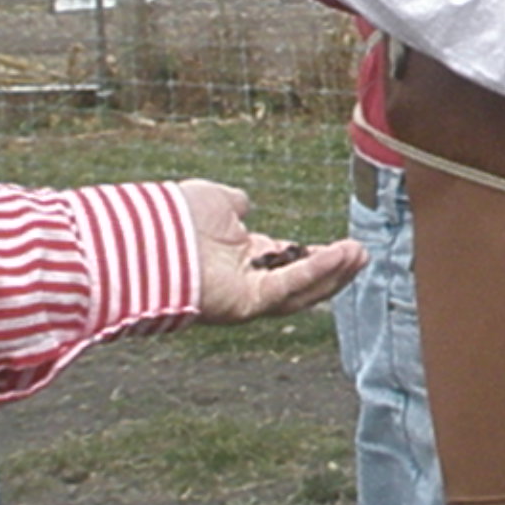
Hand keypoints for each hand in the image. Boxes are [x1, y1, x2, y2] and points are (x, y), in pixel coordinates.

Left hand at [181, 180, 367, 323]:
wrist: (143, 235)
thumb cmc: (173, 217)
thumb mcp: (216, 200)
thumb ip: (236, 204)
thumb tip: (244, 205)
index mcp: (240, 259)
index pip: (288, 262)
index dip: (318, 255)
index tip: (345, 245)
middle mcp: (245, 282)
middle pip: (301, 283)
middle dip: (335, 270)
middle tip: (362, 254)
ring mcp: (245, 296)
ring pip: (301, 292)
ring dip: (333, 273)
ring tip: (360, 254)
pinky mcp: (246, 303)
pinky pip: (288, 287)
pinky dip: (317, 270)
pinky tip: (342, 252)